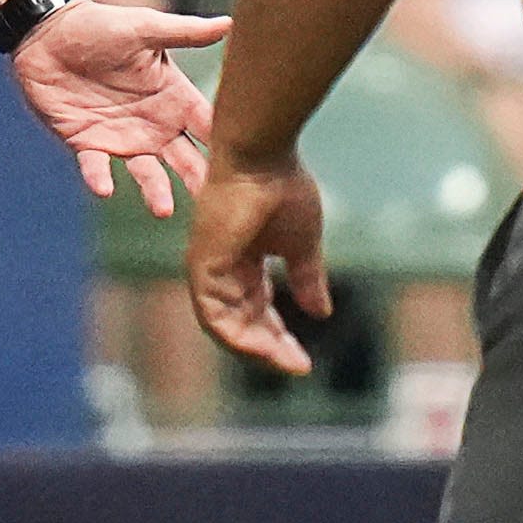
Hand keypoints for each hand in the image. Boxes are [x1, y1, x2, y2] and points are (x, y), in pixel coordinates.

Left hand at [10, 0, 223, 214]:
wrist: (46, 33)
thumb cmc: (100, 25)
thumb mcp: (145, 27)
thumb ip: (185, 33)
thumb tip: (230, 22)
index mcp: (172, 97)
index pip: (207, 124)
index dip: (224, 142)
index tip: (246, 162)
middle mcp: (153, 124)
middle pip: (184, 158)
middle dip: (198, 179)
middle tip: (213, 201)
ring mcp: (121, 137)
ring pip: (145, 172)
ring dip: (155, 190)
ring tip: (163, 209)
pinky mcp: (87, 143)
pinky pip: (95, 166)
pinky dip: (99, 178)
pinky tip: (105, 188)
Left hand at [186, 156, 333, 374]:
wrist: (264, 155)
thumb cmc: (283, 187)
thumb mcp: (303, 245)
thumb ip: (308, 279)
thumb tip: (321, 314)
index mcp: (244, 262)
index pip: (258, 310)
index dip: (280, 337)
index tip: (303, 360)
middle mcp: (222, 269)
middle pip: (242, 323)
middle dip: (270, 348)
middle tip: (299, 366)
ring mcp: (208, 268)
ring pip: (225, 327)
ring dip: (255, 348)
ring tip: (285, 361)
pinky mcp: (201, 266)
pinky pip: (212, 316)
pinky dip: (236, 336)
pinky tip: (262, 348)